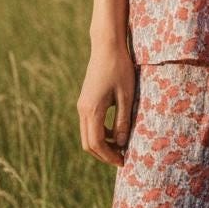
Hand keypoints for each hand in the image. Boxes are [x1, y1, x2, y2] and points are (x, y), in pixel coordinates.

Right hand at [77, 43, 135, 166]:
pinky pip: (89, 124)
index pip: (97, 143)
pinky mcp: (85, 100)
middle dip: (104, 154)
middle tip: (122, 159)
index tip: (124, 161)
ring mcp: (82, 105)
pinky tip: (116, 130)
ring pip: (88, 134)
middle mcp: (83, 110)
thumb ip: (123, 120)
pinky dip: (101, 133)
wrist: (107, 46)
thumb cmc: (120, 68)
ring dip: (102, 144)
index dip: (109, 156)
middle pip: (89, 143)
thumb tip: (122, 144)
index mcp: (92, 110)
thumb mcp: (126, 95)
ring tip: (121, 146)